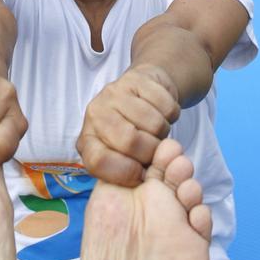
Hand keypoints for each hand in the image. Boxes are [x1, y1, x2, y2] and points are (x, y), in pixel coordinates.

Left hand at [77, 67, 180, 186]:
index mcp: (87, 139)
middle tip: (156, 150)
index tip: (141, 174)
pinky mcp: (136, 79)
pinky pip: (166, 106)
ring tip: (158, 129)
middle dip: (151, 152)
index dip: (124, 172)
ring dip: (164, 132)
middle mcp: (95, 114)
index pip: (98, 161)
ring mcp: (114, 93)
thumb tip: (140, 181)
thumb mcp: (120, 155)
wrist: (144, 90)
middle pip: (130, 142)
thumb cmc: (132, 130)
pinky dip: (172, 114)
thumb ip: (123, 169)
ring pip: (153, 124)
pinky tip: (162, 111)